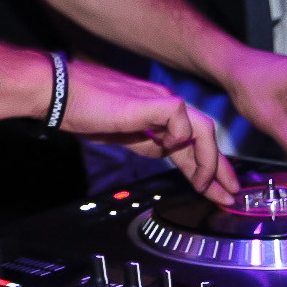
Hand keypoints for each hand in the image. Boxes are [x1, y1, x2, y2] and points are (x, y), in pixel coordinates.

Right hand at [63, 61, 238, 204]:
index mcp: (155, 110)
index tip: (214, 188)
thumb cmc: (80, 109)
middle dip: (220, 168)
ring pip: (202, 128)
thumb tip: (162, 152)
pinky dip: (181, 140)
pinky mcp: (151, 101)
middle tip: (228, 194)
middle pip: (204, 134)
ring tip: (205, 185)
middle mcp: (162, 103)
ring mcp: (159, 100)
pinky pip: (182, 120)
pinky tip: (168, 150)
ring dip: (208, 160)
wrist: (58, 93)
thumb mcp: (121, 133)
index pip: (191, 140)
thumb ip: (145, 141)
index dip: (205, 165)